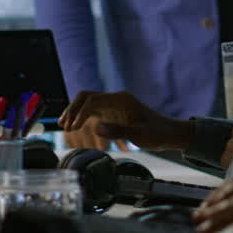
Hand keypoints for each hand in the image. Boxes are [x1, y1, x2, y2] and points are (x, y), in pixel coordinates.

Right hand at [57, 90, 192, 150]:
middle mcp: (115, 100)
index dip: (79, 113)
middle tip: (64, 126)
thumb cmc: (157, 133)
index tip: (73, 128)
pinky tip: (76, 130)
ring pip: (87, 104)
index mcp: (121, 100)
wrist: (169, 134)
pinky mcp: (113, 114)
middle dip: (72, 110)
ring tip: (65, 128)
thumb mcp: (139, 134)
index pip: (92, 100)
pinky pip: (93, 113)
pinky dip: (83, 119)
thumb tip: (95, 127)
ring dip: (75, 113)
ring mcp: (113, 106)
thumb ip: (117, 130)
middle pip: (86, 97)